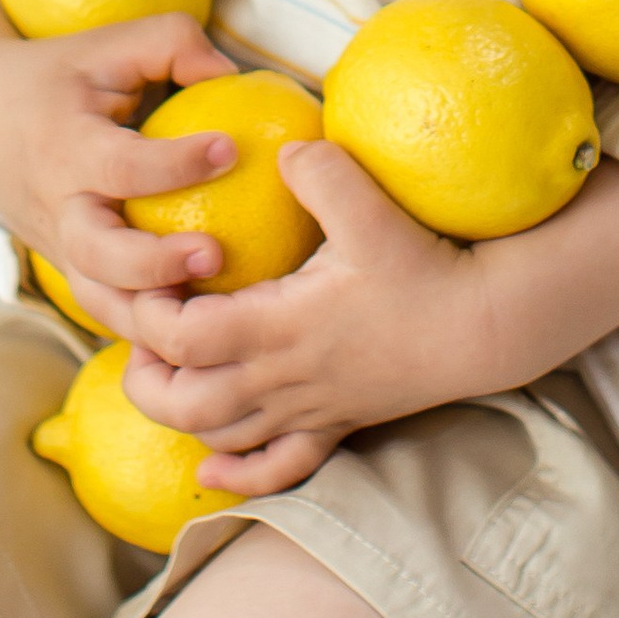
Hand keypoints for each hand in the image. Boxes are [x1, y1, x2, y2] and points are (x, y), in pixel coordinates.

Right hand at [0, 0, 238, 314]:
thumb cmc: (60, 74)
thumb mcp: (109, 42)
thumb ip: (174, 43)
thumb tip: (235, 75)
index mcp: (66, 146)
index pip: (120, 165)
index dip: (174, 163)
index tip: (230, 147)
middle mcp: (59, 206)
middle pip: (98, 255)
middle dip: (155, 264)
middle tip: (215, 254)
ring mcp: (59, 248)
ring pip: (100, 302)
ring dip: (153, 317)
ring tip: (212, 312)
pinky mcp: (69, 271)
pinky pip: (107, 312)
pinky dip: (146, 331)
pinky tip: (200, 331)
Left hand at [121, 141, 618, 498]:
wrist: (482, 328)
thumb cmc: (424, 267)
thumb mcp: (371, 209)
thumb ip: (320, 172)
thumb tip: (281, 145)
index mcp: (281, 326)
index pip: (186, 336)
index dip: (151, 314)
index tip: (145, 279)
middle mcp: (285, 377)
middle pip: (186, 402)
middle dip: (145, 375)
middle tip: (136, 332)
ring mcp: (308, 408)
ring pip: (220, 437)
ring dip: (179, 414)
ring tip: (161, 372)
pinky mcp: (335, 423)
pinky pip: (277, 467)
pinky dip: (237, 472)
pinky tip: (210, 466)